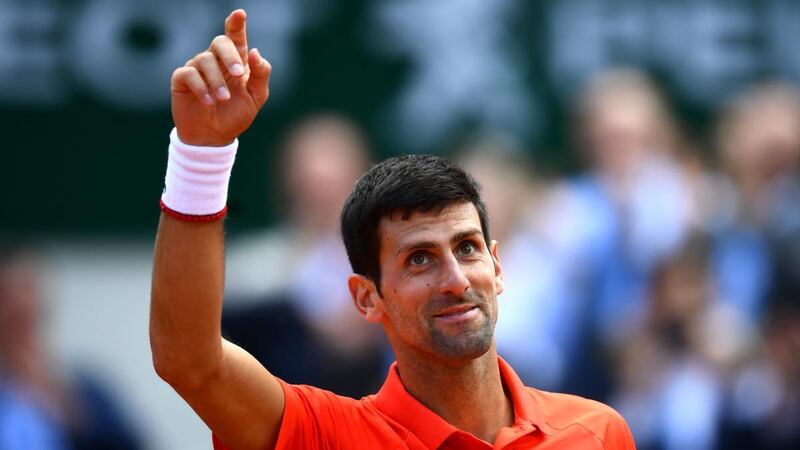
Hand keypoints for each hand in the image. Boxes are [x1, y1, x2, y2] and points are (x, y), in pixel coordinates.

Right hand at [171, 9, 270, 145]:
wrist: (214, 137)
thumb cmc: (236, 115)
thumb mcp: (256, 97)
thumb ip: (261, 75)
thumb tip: (255, 52)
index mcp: (235, 61)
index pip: (235, 37)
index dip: (236, 24)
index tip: (240, 14)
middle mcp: (215, 60)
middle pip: (219, 42)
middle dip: (230, 55)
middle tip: (239, 74)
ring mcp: (197, 68)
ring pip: (205, 60)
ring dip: (217, 80)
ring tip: (223, 98)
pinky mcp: (182, 79)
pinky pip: (189, 73)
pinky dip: (200, 87)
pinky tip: (209, 101)